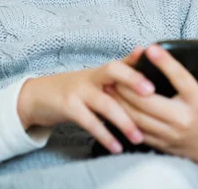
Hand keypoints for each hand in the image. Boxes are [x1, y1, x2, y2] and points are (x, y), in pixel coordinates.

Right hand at [17, 46, 152, 154]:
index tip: (156, 71)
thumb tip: (143, 50)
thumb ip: (122, 67)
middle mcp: (91, 77)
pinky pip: (89, 122)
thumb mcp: (97, 77)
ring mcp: (78, 91)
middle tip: (151, 94)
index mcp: (101, 71)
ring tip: (138, 137)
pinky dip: (104, 135)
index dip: (137, 65)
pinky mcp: (69, 108)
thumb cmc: (77, 88)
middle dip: (133, 80)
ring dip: (123, 121)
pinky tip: (117, 147)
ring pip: (104, 102)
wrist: (40, 95)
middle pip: (113, 72)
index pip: (122, 63)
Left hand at [106, 26, 197, 171]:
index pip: (181, 79)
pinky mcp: (160, 144)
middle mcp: (184, 120)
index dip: (165, 63)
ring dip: (120, 100)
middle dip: (130, 85)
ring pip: (137, 117)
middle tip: (117, 68)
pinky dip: (122, 116)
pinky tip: (113, 103)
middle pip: (149, 101)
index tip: (150, 48)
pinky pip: (136, 130)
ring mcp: (170, 134)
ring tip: (109, 82)